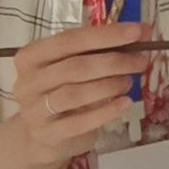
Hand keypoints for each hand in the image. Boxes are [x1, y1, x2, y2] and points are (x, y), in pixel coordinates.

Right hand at [7, 23, 155, 167]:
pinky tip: (125, 103)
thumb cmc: (60, 91)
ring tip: (129, 82)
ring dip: (109, 86)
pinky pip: (79, 122)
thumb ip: (99, 50)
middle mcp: (28, 82)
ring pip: (75, 94)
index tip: (136, 32)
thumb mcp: (73, 67)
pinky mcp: (48, 135)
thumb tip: (140, 33)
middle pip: (74, 67)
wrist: (41, 136)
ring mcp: (35, 111)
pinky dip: (106, 112)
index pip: (69, 40)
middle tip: (140, 61)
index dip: (104, 35)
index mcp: (32, 56)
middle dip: (113, 62)